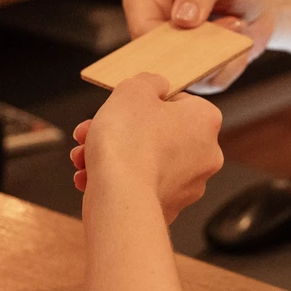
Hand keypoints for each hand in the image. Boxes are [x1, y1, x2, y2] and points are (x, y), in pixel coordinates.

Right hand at [77, 74, 223, 222]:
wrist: (120, 198)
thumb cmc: (128, 142)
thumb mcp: (133, 90)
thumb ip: (149, 82)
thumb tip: (157, 86)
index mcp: (205, 121)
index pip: (179, 102)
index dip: (145, 102)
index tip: (123, 108)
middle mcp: (206, 155)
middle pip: (158, 133)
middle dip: (120, 131)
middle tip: (92, 131)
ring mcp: (189, 185)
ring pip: (146, 160)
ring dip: (114, 155)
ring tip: (85, 155)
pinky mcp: (169, 208)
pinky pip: (141, 186)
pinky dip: (118, 179)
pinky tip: (92, 176)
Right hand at [123, 0, 284, 92]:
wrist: (263, 1)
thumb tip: (182, 19)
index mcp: (144, 2)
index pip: (141, 32)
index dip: (164, 43)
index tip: (199, 29)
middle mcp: (153, 34)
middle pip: (161, 62)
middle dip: (197, 53)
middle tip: (229, 25)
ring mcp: (174, 58)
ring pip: (189, 77)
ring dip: (220, 57)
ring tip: (237, 25)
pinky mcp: (197, 77)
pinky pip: (212, 83)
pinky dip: (232, 66)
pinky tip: (240, 43)